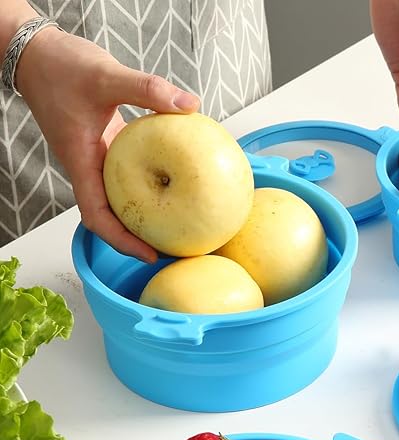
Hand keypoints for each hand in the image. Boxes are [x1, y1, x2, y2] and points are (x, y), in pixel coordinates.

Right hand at [15, 28, 200, 262]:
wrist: (37, 53)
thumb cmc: (59, 66)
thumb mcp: (105, 76)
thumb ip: (147, 89)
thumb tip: (189, 105)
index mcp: (82, 162)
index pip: (98, 216)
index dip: (122, 241)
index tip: (150, 255)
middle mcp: (91, 168)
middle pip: (114, 217)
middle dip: (141, 237)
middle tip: (177, 248)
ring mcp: (99, 159)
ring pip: (123, 197)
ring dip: (148, 212)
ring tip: (183, 223)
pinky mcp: (108, 146)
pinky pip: (131, 173)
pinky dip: (151, 181)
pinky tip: (179, 179)